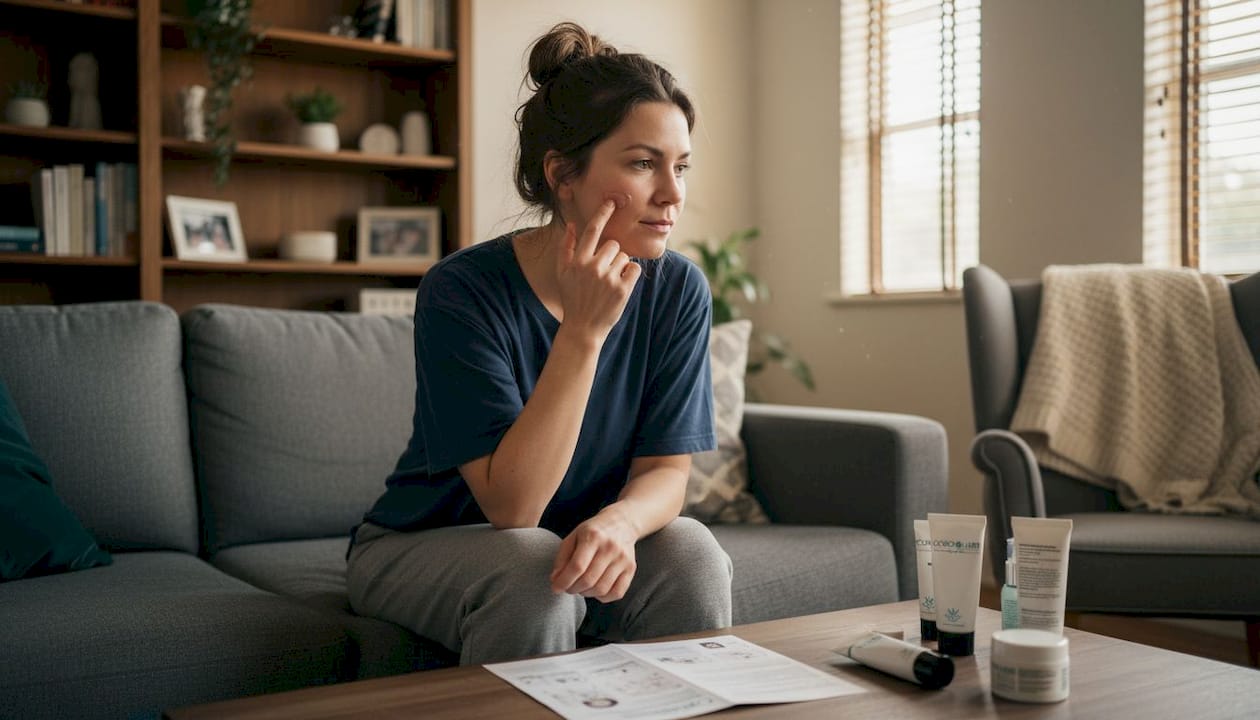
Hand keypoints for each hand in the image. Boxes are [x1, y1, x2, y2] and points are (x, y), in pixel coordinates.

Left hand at [550, 505, 637, 602]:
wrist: (621, 523)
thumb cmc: (593, 531)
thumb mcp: (573, 537)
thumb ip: (562, 558)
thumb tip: (556, 580)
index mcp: (593, 536)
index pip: (577, 566)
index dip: (564, 581)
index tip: (556, 588)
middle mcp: (610, 548)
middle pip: (588, 580)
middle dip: (573, 589)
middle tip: (568, 587)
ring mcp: (623, 559)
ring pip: (601, 589)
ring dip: (587, 593)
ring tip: (581, 587)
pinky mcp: (631, 568)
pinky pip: (617, 593)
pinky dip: (603, 597)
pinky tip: (596, 589)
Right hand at [555, 197, 641, 344]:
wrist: (582, 328)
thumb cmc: (573, 298)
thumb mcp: (562, 273)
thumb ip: (566, 248)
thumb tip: (571, 225)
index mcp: (578, 261)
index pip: (592, 230)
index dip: (602, 213)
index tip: (611, 201)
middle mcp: (593, 267)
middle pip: (613, 244)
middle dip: (611, 255)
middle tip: (603, 274)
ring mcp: (609, 278)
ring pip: (624, 257)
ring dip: (620, 267)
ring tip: (608, 284)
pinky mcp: (623, 289)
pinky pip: (634, 269)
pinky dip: (630, 275)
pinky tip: (619, 287)